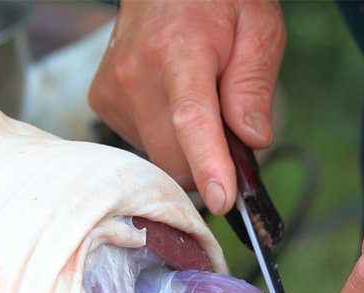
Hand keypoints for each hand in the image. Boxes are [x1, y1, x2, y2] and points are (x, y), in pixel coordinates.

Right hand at [88, 0, 285, 213]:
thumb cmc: (218, 1)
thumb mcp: (259, 27)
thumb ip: (255, 85)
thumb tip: (253, 140)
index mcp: (179, 51)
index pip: (191, 119)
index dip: (208, 165)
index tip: (221, 200)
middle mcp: (137, 73)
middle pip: (175, 159)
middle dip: (207, 165)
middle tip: (228, 132)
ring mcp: (115, 89)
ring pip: (161, 159)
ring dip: (186, 150)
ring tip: (197, 101)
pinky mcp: (105, 101)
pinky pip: (144, 146)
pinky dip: (167, 138)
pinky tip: (171, 102)